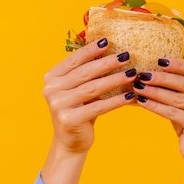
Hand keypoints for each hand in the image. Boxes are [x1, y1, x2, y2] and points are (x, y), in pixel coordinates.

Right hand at [41, 38, 136, 183]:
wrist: (70, 142)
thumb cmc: (79, 110)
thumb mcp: (78, 89)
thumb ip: (86, 72)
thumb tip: (110, 50)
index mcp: (51, 78)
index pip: (74, 60)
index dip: (91, 50)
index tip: (108, 41)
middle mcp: (51, 90)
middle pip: (84, 73)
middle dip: (107, 63)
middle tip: (126, 56)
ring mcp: (58, 105)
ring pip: (92, 88)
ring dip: (114, 80)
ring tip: (132, 73)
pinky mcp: (69, 120)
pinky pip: (98, 107)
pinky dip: (115, 101)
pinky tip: (129, 95)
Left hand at [133, 58, 183, 183]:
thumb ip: (179, 83)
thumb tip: (155, 64)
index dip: (176, 64)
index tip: (157, 60)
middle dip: (161, 78)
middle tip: (142, 73)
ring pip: (177, 98)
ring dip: (155, 91)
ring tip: (138, 86)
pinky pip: (172, 112)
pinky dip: (155, 106)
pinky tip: (142, 100)